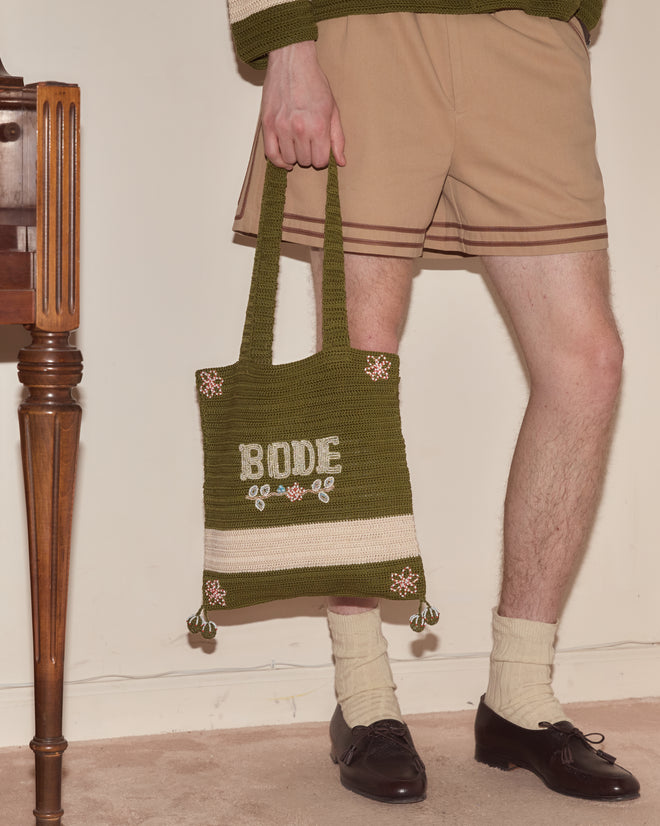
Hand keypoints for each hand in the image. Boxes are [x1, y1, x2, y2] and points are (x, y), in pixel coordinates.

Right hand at [261, 41, 345, 169]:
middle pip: (305, 161)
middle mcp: (300, 129)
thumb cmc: (314, 83)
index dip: (322, 157)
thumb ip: (338, 138)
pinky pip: (271, 154)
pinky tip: (285, 159)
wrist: (292, 61)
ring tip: (297, 144)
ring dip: (294, 156)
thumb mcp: (333, 110)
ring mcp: (282, 127)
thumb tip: (341, 162)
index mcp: (318, 126)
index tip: (320, 149)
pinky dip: (278, 160)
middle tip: (309, 142)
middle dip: (309, 155)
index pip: (320, 161)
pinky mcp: (267, 124)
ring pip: (289, 159)